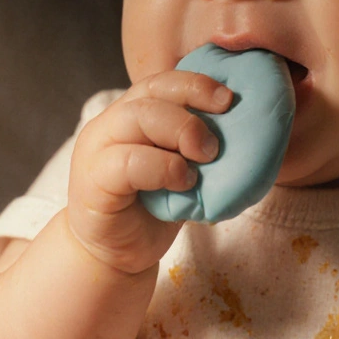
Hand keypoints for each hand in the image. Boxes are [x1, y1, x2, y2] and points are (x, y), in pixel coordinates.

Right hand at [66, 70, 230, 274]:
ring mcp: (96, 151)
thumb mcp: (179, 169)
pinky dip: (163, 168)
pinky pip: (128, 163)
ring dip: (180, 132)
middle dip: (191, 105)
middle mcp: (108, 125)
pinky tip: (184, 182)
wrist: (115, 256)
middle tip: (215, 141)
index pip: (160, 82)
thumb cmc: (151, 209)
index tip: (228, 99)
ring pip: (137, 118)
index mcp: (129, 114)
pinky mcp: (93, 183)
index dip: (195, 85)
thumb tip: (245, 130)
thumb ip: (195, 147)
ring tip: (205, 158)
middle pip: (150, 92)